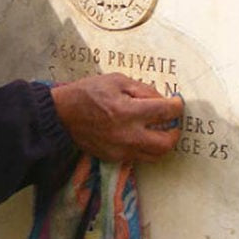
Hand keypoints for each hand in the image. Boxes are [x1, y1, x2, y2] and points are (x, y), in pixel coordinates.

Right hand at [50, 73, 183, 162]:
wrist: (61, 115)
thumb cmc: (87, 92)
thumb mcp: (116, 80)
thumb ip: (142, 89)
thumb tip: (162, 100)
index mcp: (128, 112)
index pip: (165, 112)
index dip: (177, 106)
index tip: (176, 103)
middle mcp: (127, 135)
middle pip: (166, 143)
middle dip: (175, 131)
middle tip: (172, 122)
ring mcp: (121, 150)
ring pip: (155, 155)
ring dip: (162, 143)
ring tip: (158, 130)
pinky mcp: (114, 158)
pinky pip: (138, 156)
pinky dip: (144, 147)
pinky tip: (138, 135)